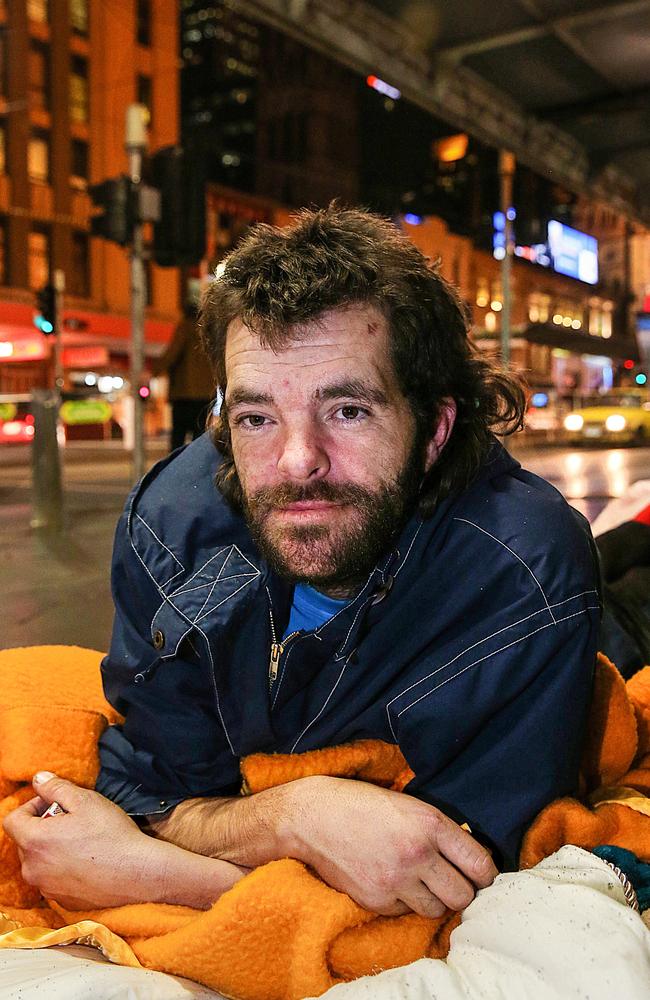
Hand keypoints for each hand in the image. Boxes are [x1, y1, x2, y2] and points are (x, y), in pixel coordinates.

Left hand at [3, 771, 160, 909]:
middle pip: (26, 841)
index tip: (53, 804)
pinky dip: (64, 869)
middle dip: (43, 827)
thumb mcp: (85, 800)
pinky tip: (89, 861)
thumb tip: (38, 779)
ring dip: (53, 849)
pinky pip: (54, 880)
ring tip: (82, 841)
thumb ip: (56, 787)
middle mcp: (33, 869)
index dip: (30, 806)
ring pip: (40, 862)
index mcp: (34, 841)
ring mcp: (47, 888)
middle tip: (73, 820)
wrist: (137, 873)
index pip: (12, 820)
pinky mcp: (63, 901)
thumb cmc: (111, 835)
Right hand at [282, 776, 497, 917]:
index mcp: (430, 824)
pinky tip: (389, 881)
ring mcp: (396, 880)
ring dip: (432, 900)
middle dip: (461, 893)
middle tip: (451, 884)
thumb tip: (468, 856)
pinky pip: (404, 912)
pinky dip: (402, 902)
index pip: (479, 864)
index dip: (487, 876)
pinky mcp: (376, 900)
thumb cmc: (360, 804)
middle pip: (463, 896)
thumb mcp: (407, 804)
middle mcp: (417, 854)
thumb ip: (438, 830)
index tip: (483, 878)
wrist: (312, 816)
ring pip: (435, 910)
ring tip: (418, 882)